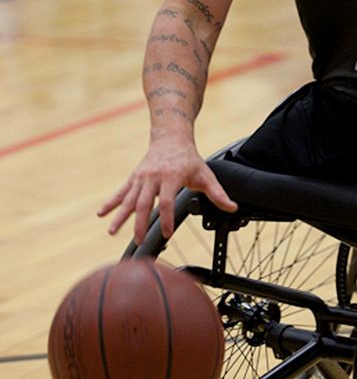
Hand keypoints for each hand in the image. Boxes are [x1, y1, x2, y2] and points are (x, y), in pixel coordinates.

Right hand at [98, 139, 236, 244]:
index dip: (167, 219)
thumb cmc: (189, 158)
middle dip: (140, 223)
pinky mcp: (134, 177)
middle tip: (139, 241)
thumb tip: (233, 207)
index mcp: (171, 177)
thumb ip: (217, 193)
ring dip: (120, 216)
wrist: (171, 137)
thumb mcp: (205, 173)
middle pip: (144, 203)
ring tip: (112, 232)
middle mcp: (153, 177)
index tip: (167, 234)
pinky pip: (121, 191)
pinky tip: (101, 213)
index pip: (167, 202)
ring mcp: (141, 177)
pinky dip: (111, 202)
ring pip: (129, 198)